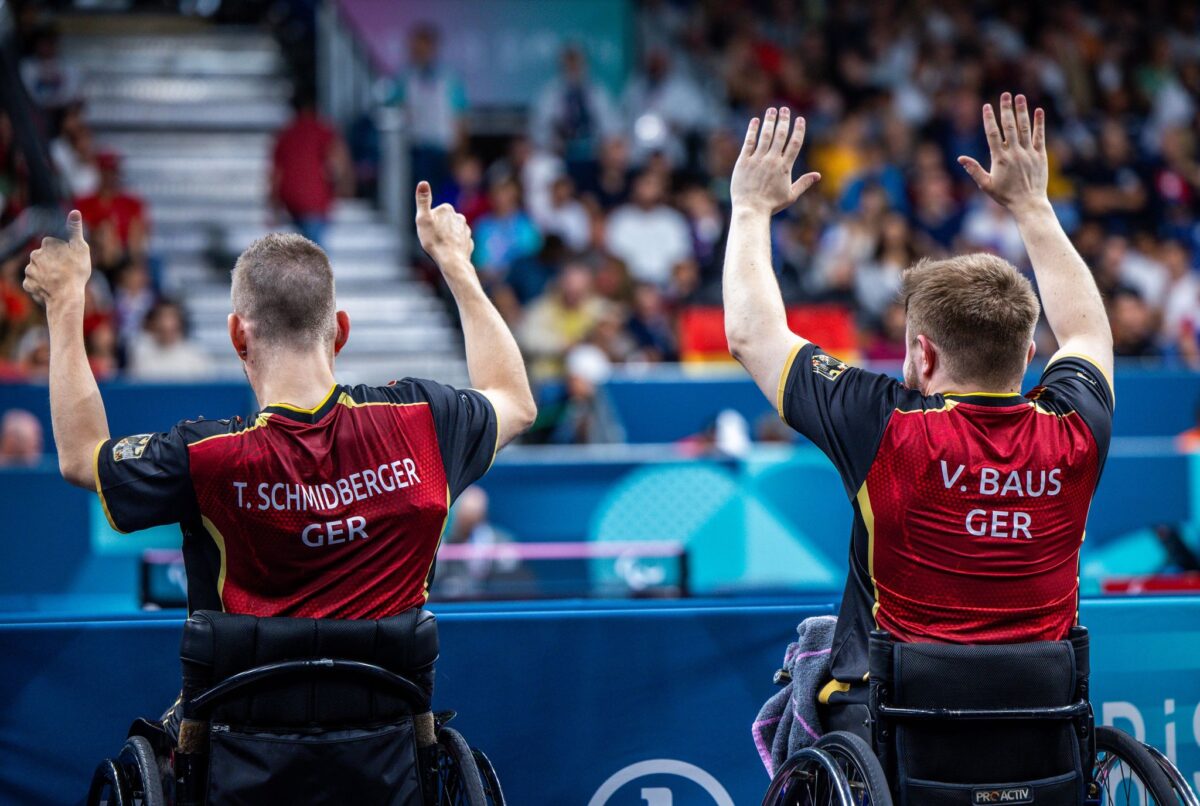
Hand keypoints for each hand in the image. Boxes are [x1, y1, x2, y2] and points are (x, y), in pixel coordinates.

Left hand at [23, 210, 91, 307]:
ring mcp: (30, 270)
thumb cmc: (76, 271)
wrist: (65, 296)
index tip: (70, 259)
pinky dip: (41, 286)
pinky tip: (51, 290)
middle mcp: (34, 254)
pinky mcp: (27, 284)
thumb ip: (75, 230)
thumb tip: (75, 211)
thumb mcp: (80, 248)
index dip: (63, 252)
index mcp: (47, 243)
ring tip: (59, 283)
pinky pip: (34, 284)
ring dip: (46, 275)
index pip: (53, 244)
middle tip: (66, 272)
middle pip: (45, 257)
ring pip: (39, 270)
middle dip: (52, 263)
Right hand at [414, 181, 474, 271]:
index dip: (428, 223)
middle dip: (438, 229)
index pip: (434, 213)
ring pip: (451, 232)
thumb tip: (423, 182)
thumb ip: (423, 200)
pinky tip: (449, 252)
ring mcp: (465, 230)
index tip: (428, 231)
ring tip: (441, 247)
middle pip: (443, 222)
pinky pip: (458, 242)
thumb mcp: (423, 219)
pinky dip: (454, 246)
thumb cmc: (435, 240)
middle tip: (433, 240)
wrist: (452, 261)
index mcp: (447, 209)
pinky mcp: (468, 242)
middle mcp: (459, 217)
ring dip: (446, 238)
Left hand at [730, 107, 820, 215]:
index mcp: (785, 167)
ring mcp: (757, 160)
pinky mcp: (744, 162)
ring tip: (771, 110)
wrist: (750, 209)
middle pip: (780, 135)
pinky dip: (753, 130)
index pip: (795, 143)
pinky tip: (755, 121)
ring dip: (769, 121)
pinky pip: (749, 142)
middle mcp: (772, 160)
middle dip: (784, 120)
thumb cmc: (771, 205)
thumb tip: (818, 175)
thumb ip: (804, 183)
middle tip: (784, 109)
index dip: (798, 130)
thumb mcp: (791, 195)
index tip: (800, 119)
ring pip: (765, 136)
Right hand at [958, 93, 1048, 215]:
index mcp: (1000, 159)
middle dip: (1006, 109)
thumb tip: (960, 158)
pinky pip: (1040, 136)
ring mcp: (1028, 153)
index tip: (987, 106)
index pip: (993, 134)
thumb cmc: (1005, 195)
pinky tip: (1038, 110)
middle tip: (1005, 95)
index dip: (989, 119)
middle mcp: (1014, 153)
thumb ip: (974, 169)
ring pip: (1025, 128)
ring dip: (1022, 111)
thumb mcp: (986, 184)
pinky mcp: (1040, 155)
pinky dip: (1039, 123)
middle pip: (1009, 126)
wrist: (1029, 203)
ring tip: (1020, 97)